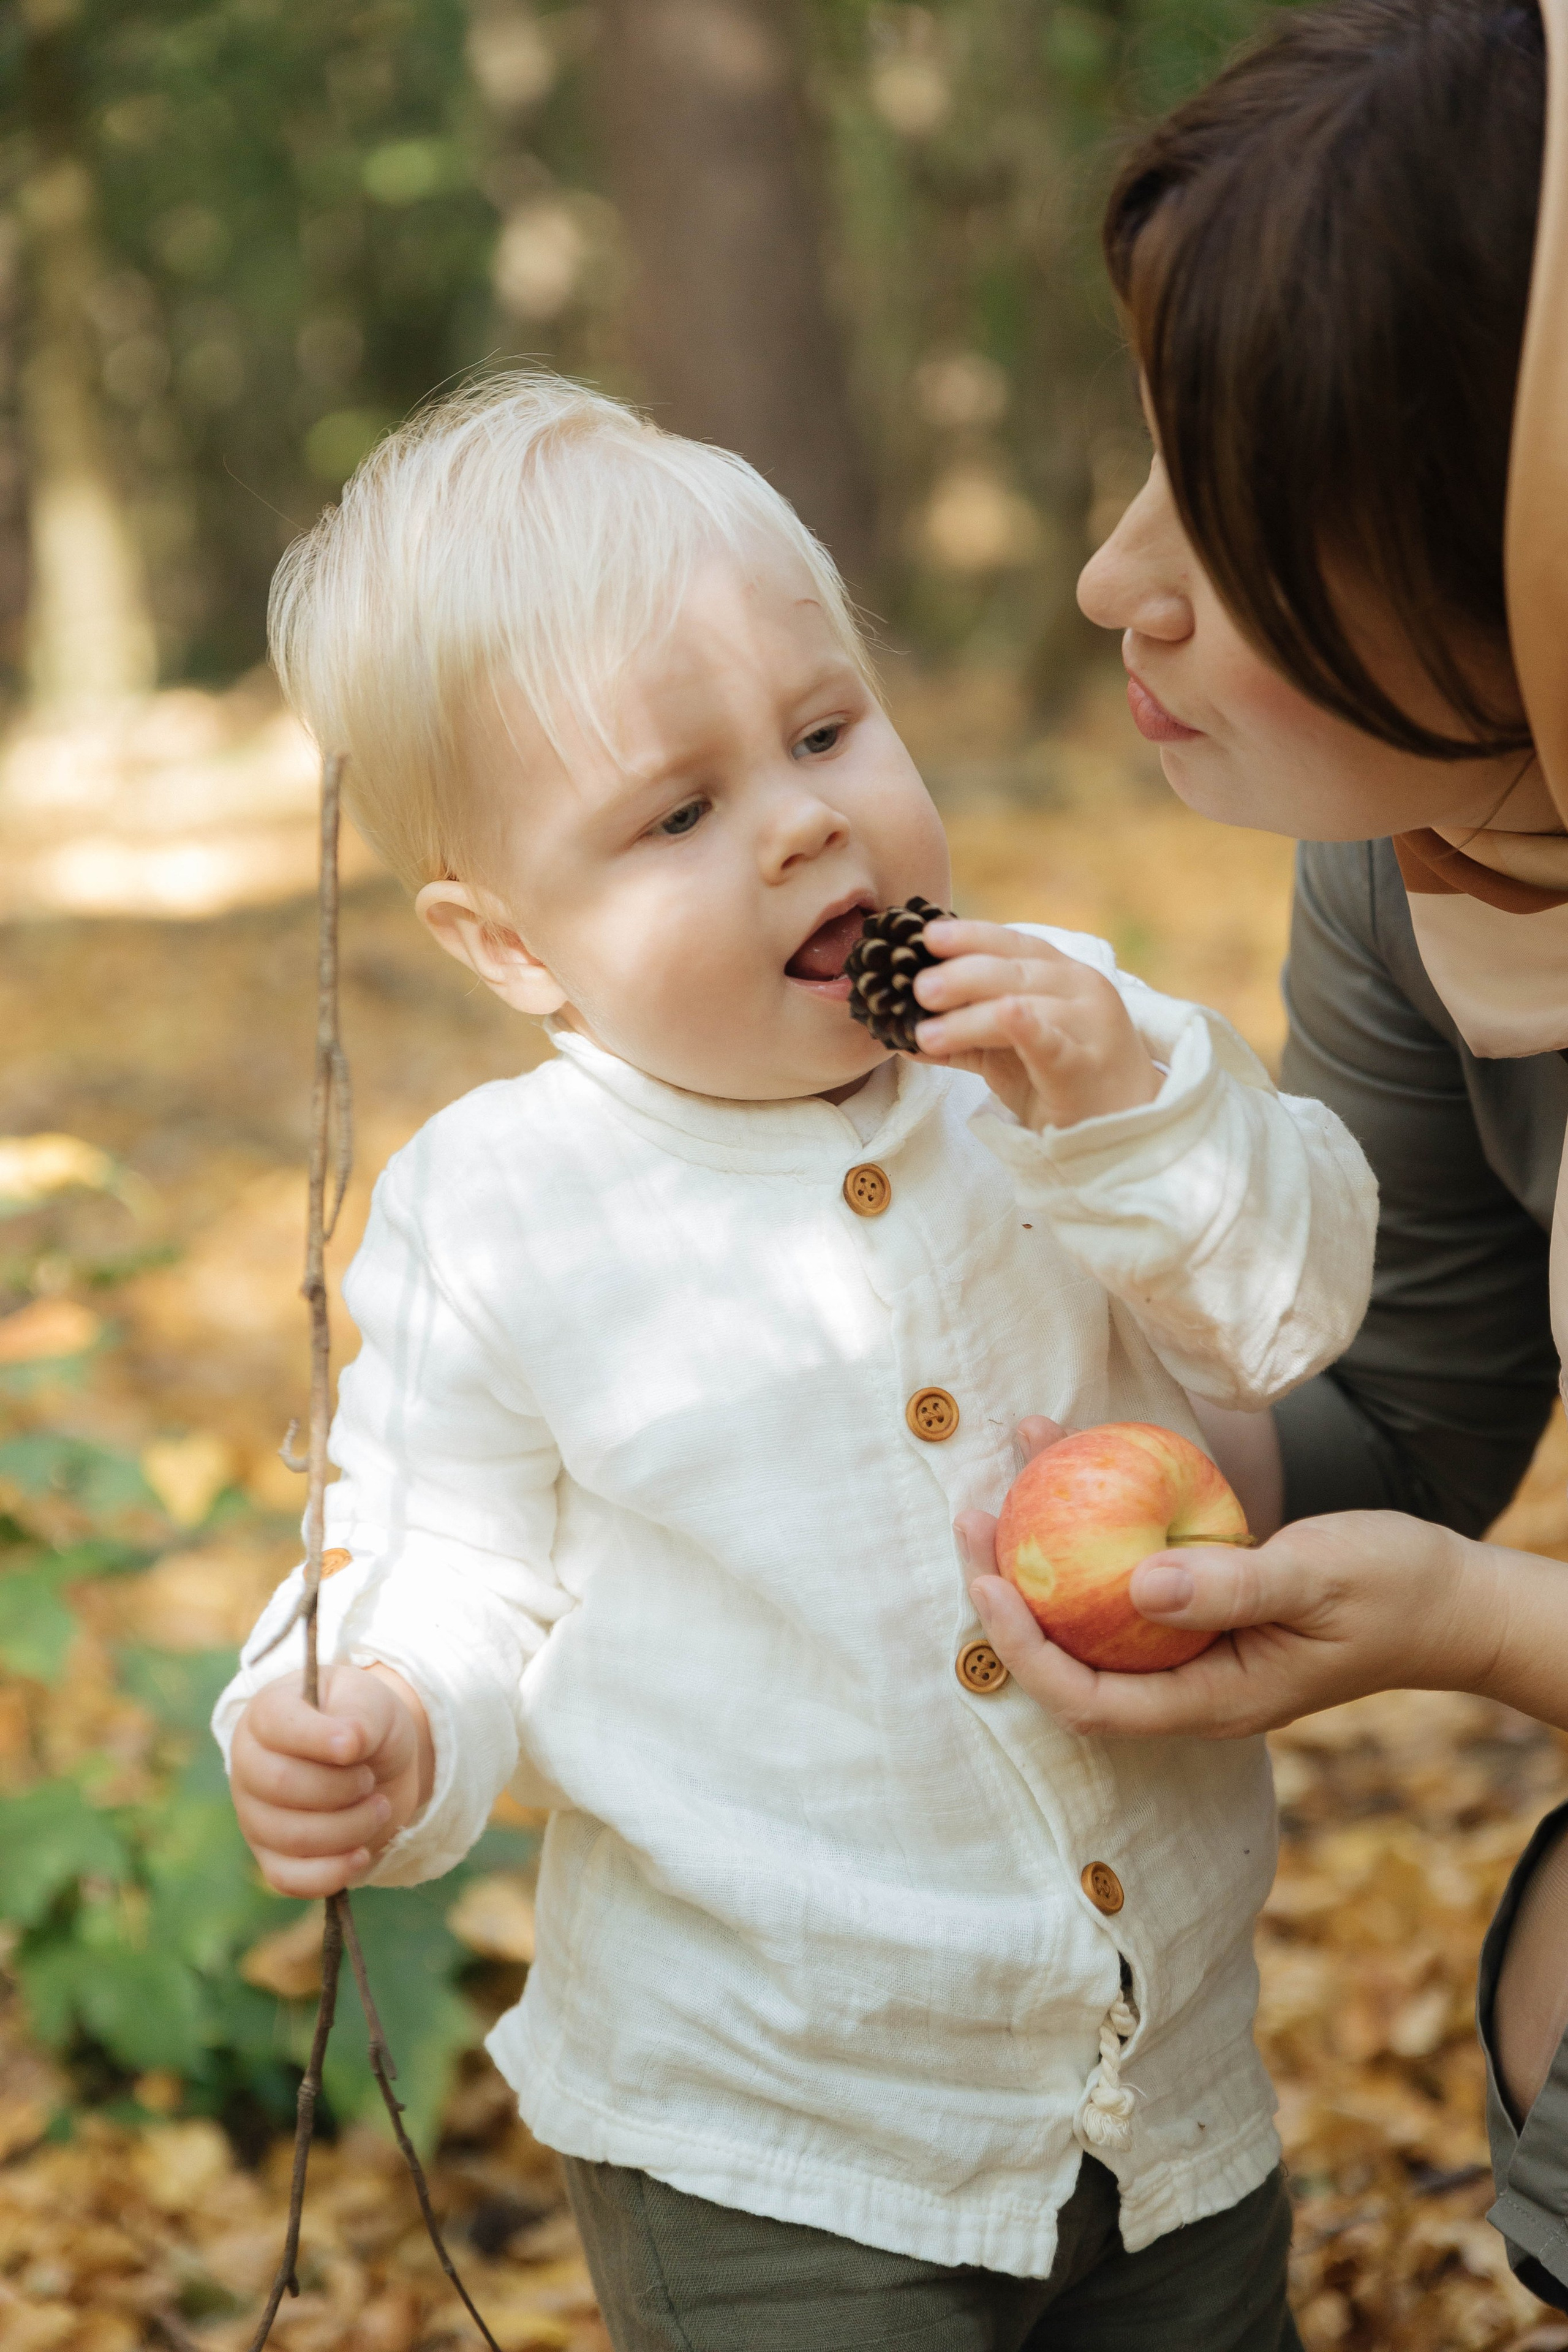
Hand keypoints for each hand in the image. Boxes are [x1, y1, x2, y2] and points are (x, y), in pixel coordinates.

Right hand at [231, 1662, 433, 1895]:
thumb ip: (360, 1716)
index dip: (317, 1738)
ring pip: (291, 1836)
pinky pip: (288, 1879)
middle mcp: (249, 1764)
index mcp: (267, 1714)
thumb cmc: (367, 1724)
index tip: (354, 1747)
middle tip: (370, 1779)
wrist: (381, 1764)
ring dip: (350, 1826)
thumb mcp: (372, 1703)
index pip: (275, 1724)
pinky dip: (331, 1873)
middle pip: (282, 1785)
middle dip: (341, 1788)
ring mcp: (255, 1815)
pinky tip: (361, 1855)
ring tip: (378, 1807)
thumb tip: (348, 1744)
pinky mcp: (271, 1857)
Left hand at [911, 920, 1160, 1129]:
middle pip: (1014, 971)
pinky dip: (1028, 1026)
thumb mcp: (1006, 1052)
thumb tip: (898, 1032)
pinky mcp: (1085, 1065)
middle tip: (917, 987)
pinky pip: (1054, 1041)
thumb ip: (962, 1036)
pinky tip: (1007, 1014)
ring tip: (925, 1032)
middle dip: (960, 975)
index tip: (927, 935)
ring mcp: (1088, 1025)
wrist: (1120, 1127)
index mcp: (1062, 975)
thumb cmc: (1059, 1081)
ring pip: (1023, 1006)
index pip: (1013, 945)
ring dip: (969, 1018)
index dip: (970, 936)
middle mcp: (1079, 989)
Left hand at [955, 1506, 1498, 1740]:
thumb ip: (1232, 1586)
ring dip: (1045, 1551)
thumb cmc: (1394, 1589)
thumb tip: (1138, 1587)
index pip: (1088, 1699)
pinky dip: (1094, 1530)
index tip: (990, 1577)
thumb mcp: (1316, 1579)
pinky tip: (1075, 1463)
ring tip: (1006, 1474)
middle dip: (1010, 1594)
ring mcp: (1193, 1652)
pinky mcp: (1201, 1612)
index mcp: (1212, 1701)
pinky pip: (1128, 1580)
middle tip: (970, 1517)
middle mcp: (1189, 1686)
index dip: (1025, 1647)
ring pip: (1093, 1615)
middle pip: (1071, 1659)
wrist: (1449, 1597)